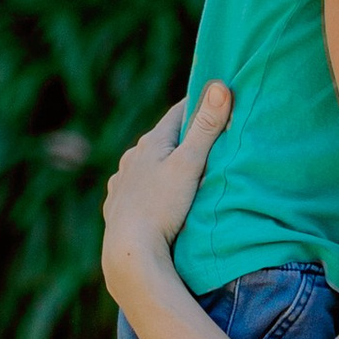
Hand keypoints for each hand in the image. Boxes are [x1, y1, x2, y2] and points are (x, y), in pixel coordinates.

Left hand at [101, 81, 230, 305]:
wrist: (129, 252)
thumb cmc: (161, 206)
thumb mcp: (189, 164)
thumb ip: (206, 127)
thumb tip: (220, 86)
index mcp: (151, 143)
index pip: (178, 112)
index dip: (199, 104)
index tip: (216, 99)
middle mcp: (132, 158)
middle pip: (163, 139)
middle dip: (184, 136)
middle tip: (209, 136)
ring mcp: (122, 182)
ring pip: (147, 164)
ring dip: (164, 162)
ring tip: (184, 169)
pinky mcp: (118, 205)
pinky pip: (136, 187)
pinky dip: (149, 186)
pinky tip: (155, 195)